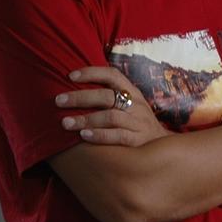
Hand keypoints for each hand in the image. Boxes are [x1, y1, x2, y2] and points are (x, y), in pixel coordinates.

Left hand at [55, 66, 171, 146]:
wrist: (163, 149)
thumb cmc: (137, 125)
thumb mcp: (130, 106)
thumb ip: (110, 98)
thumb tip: (75, 91)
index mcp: (132, 93)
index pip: (113, 75)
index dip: (91, 73)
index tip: (70, 76)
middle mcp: (136, 105)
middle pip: (107, 96)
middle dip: (80, 97)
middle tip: (58, 101)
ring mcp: (139, 122)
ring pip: (111, 116)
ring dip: (86, 119)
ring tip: (65, 123)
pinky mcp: (139, 140)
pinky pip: (118, 136)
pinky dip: (99, 135)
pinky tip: (83, 136)